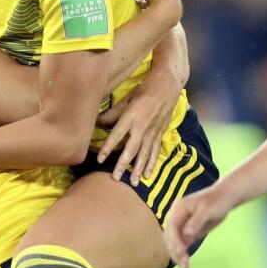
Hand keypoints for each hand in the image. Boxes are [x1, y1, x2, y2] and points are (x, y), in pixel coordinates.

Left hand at [95, 71, 178, 185]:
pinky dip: (151, 163)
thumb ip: (113, 113)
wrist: (168, 85)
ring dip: (138, 169)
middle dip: (123, 164)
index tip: (99, 159)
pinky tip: (147, 174)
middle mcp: (142, 126)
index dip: (108, 147)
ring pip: (144, 153)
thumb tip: (97, 122)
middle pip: (131, 149)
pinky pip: (155, 151)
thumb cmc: (144, 89)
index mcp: (131, 116)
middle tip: (116, 178)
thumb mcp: (127, 98)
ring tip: (133, 182)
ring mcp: (153, 131)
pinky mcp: (160, 133)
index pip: (117, 134)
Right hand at [163, 184, 233, 267]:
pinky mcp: (186, 232)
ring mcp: (180, 225)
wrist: (224, 198)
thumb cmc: (216, 201)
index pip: (172, 226)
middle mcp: (176, 217)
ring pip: (173, 242)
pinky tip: (186, 264)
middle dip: (175, 251)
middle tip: (185, 265)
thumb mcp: (207, 210)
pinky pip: (180, 244)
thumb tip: (186, 236)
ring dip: (177, 255)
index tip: (181, 252)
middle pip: (170, 236)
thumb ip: (196, 222)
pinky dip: (182, 254)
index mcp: (178, 209)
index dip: (175, 240)